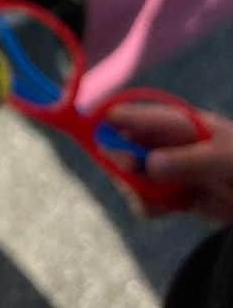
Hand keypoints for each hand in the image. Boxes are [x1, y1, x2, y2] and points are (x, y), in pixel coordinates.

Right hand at [106, 104, 232, 220]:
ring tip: (160, 202)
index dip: (104, 127)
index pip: (124, 114)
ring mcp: (165, 168)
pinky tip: (169, 210)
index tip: (105, 150)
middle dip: (120, 167)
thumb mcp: (227, 159)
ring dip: (135, 190)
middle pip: (117, 147)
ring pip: (127, 175)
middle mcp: (161, 142)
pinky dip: (149, 206)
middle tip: (136, 184)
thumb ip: (190, 160)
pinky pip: (144, 198)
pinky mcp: (172, 193)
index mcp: (171, 121)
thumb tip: (148, 164)